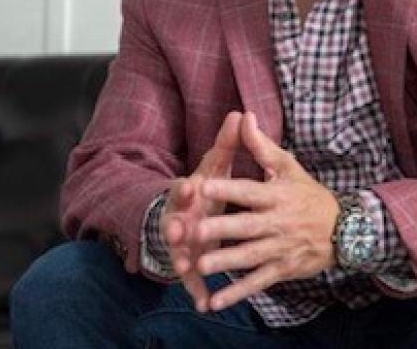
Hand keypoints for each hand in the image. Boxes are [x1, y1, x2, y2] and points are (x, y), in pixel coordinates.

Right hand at [159, 111, 243, 311]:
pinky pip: (193, 280)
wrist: (186, 215)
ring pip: (180, 251)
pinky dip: (196, 291)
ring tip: (184, 267)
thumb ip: (227, 144)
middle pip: (177, 220)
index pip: (185, 187)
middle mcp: (182, 216)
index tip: (191, 187)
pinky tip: (204, 303)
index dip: (186, 188)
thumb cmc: (205, 188)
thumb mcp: (216, 166)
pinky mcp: (190, 262)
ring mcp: (183, 242)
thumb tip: (239, 113)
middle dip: (178, 224)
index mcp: (191, 192)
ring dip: (181, 257)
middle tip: (179, 229)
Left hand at [195, 112, 339, 310]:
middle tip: (196, 231)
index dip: (228, 189)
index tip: (204, 186)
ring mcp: (280, 248)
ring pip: (250, 256)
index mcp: (277, 195)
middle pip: (247, 226)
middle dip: (222, 229)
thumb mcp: (288, 166)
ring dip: (227, 262)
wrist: (342, 229)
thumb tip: (244, 116)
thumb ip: (261, 145)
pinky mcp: (281, 270)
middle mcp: (278, 222)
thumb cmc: (308, 193)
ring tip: (203, 265)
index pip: (250, 191)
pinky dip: (237, 294)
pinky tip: (215, 302)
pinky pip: (257, 282)